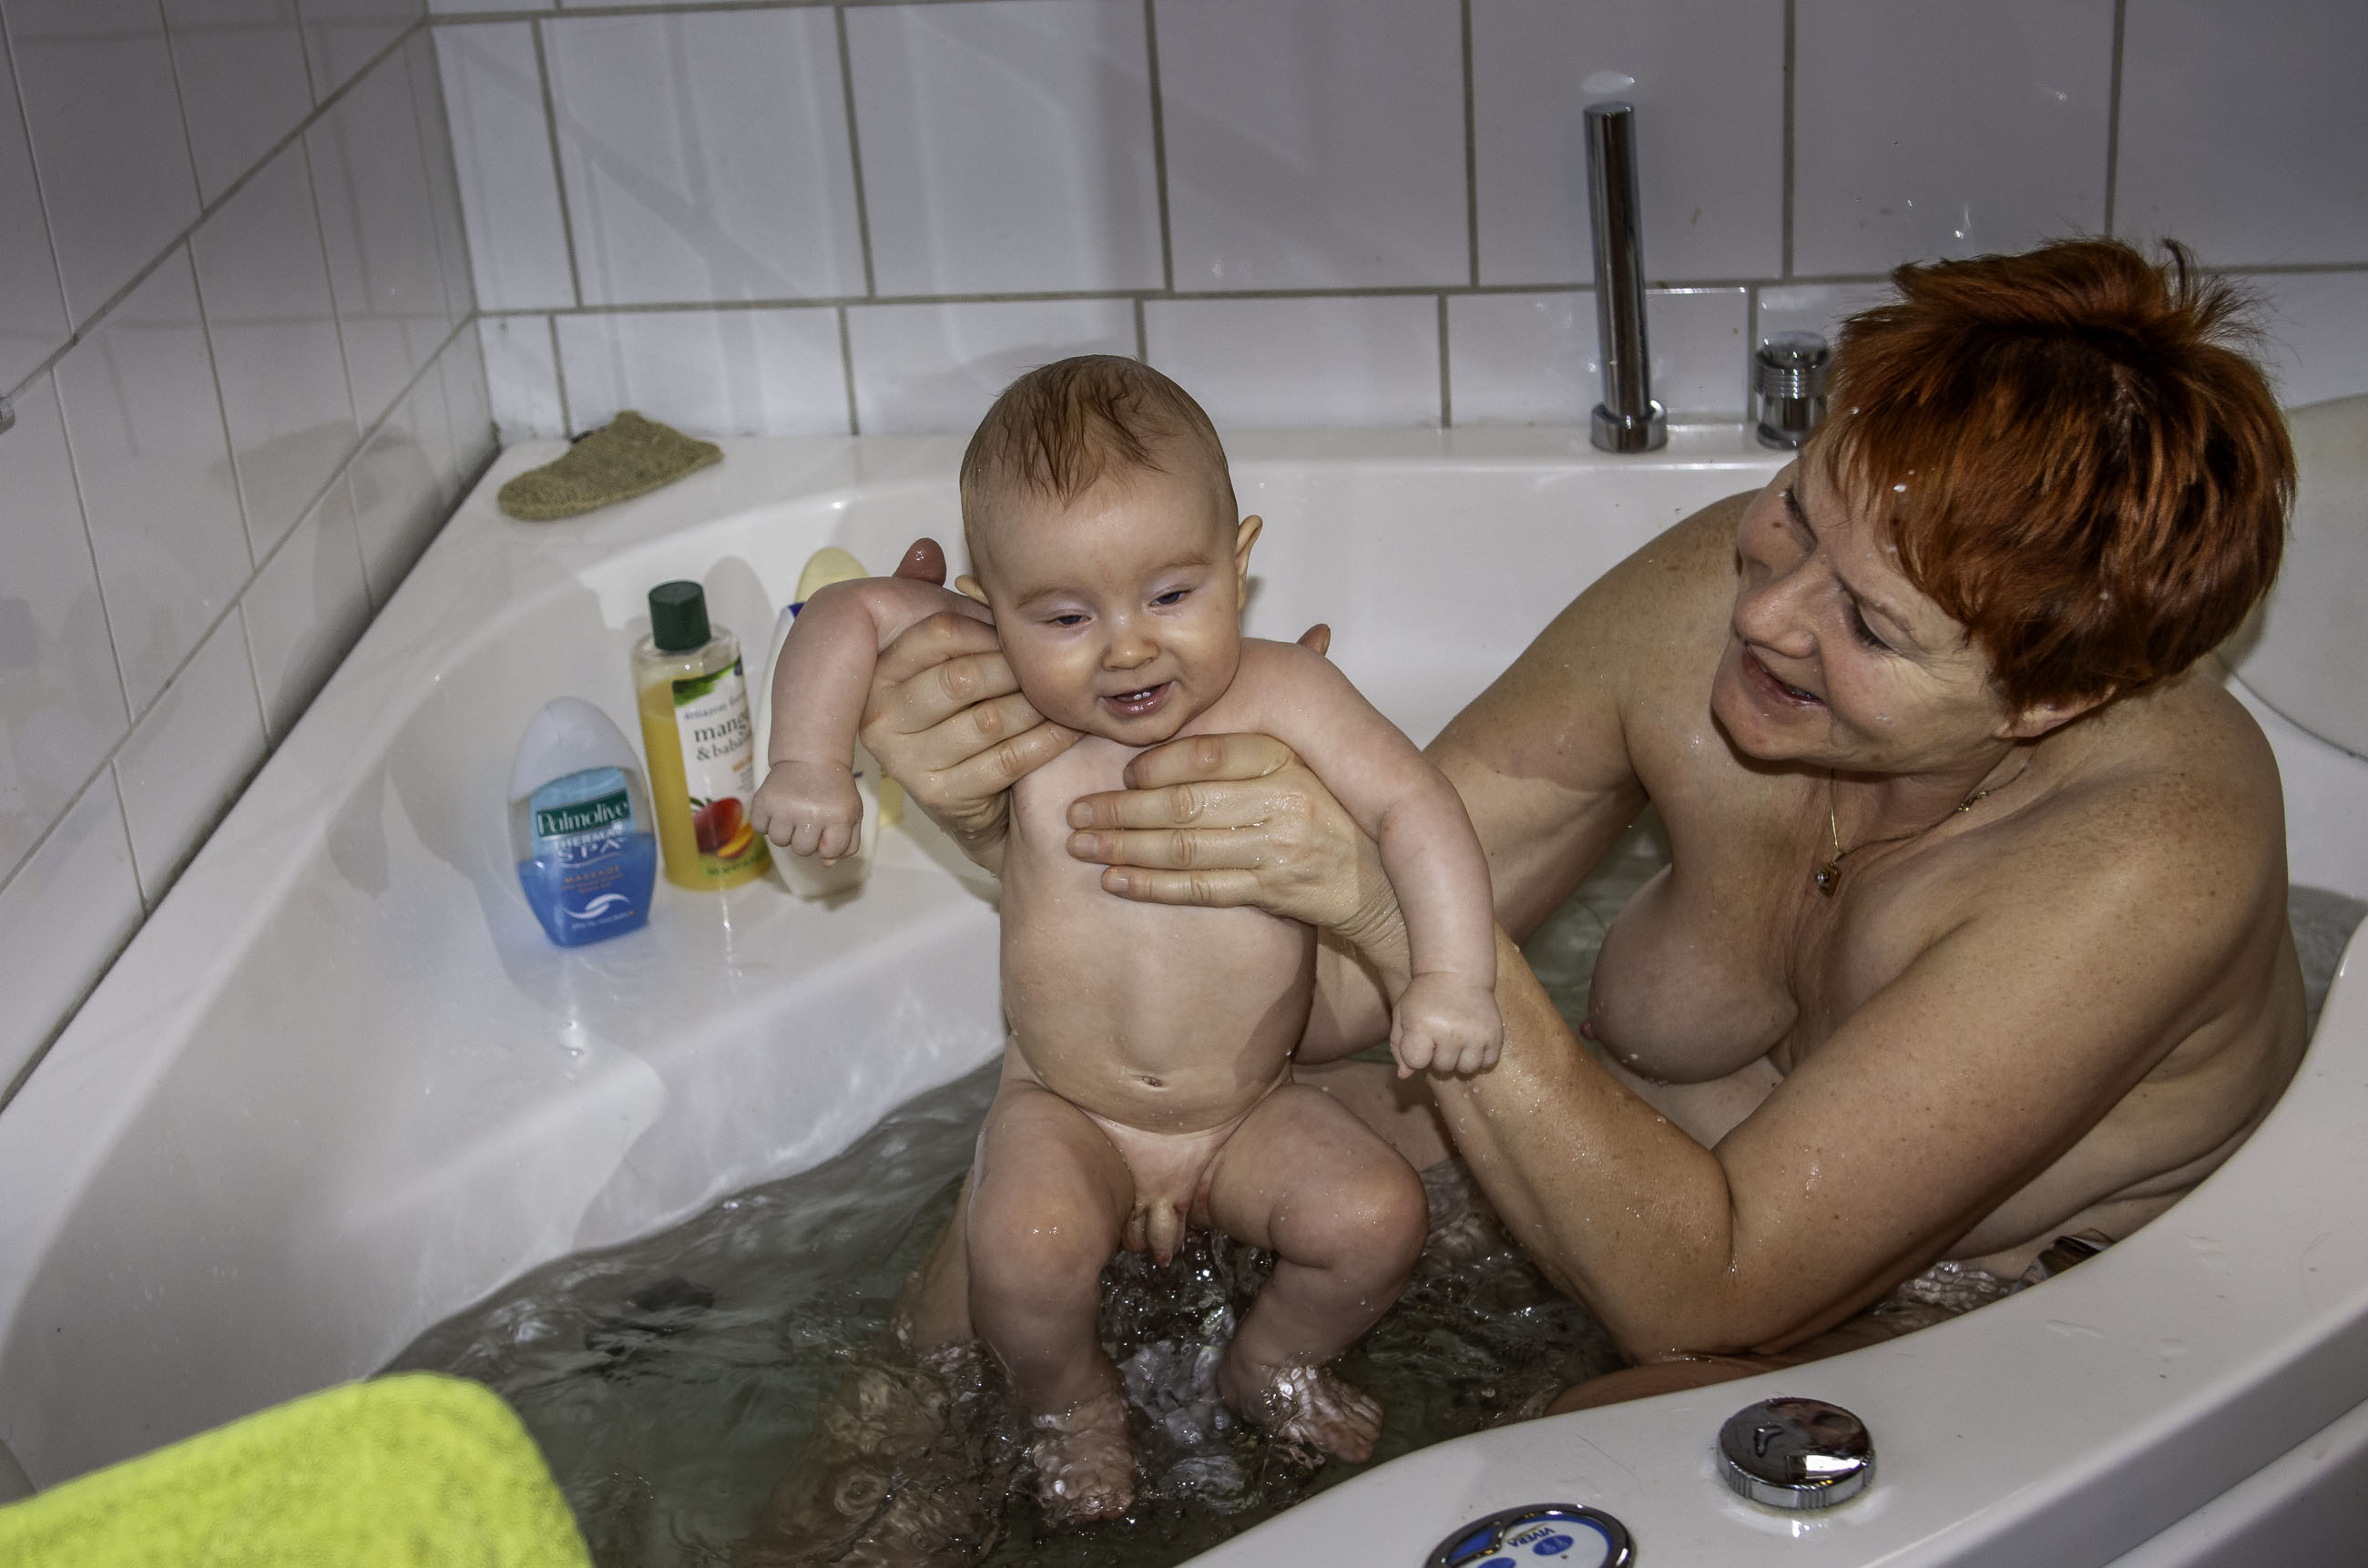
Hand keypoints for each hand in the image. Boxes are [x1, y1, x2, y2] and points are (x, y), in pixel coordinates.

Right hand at [751, 758, 860, 859]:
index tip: (827, 830)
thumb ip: (848, 843)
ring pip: (779, 841)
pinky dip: (766, 822)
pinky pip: (759, 828)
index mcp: (838, 816)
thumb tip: (826, 863)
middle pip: (802, 850)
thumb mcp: (851, 812)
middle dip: (805, 838)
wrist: (811, 757)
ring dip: (785, 831)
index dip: (828, 845)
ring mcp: (785, 807)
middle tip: (809, 818)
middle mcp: (811, 813)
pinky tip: (777, 809)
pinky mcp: (764, 800)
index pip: (830, 852)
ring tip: (793, 813)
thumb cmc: (834, 789)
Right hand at [855, 538, 1078, 846]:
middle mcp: (881, 719)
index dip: (987, 626)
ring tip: (1064, 690)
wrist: (967, 796)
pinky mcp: (941, 797)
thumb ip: (928, 599)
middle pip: (963, 677)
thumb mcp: (938, 650)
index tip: (1015, 628)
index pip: (936, 634)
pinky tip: (1067, 723)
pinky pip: (1008, 758)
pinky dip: (1046, 738)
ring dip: (1036, 703)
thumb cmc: (955, 710)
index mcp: (877, 675)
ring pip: (990, 719)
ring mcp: (907, 762)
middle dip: (1014, 667)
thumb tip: (928, 548)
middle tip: (1051, 660)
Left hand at [1063, 732, 1399, 946]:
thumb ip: (1262, 724)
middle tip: (1076, 813)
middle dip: (1120, 811)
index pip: (1209, 754)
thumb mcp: (1308, 757)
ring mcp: (1277, 850)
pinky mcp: (1273, 893)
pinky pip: (1201, 889)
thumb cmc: (1332, 811)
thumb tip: (1286, 647)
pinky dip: (1153, 886)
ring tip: (1082, 845)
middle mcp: (1283, 803)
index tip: (1122, 773)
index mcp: (1288, 760)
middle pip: (1184, 804)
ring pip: (1185, 849)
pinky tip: (1116, 879)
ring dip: (1124, 848)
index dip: (1157, 764)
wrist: (1383, 878)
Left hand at [1390, 974, 1501, 1077]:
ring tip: (1456, 1041)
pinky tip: (1472, 1042)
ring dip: (1460, 1060)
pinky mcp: (1495, 1035)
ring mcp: (1475, 1035)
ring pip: (1466, 1069)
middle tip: (1440, 1036)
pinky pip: (1488, 1062)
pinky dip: (1480, 1057)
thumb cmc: (1425, 996)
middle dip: (1438, 1056)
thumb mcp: (1403, 1014)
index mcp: (1423, 1026)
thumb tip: (1405, 1076)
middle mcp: (1450, 1033)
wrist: (1457, 973)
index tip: (1420, 1040)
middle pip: (1442, 1067)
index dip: (1416, 1055)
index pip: (1416, 1062)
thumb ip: (1399, 1046)